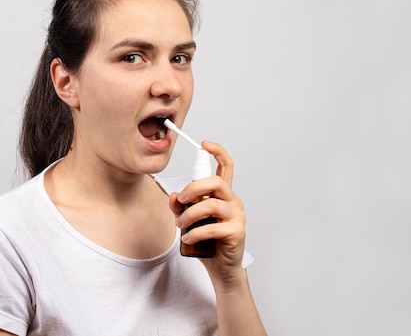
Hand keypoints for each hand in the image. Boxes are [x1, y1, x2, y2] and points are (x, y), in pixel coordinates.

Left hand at [169, 141, 246, 282]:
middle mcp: (232, 201)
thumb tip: (174, 195)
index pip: (226, 166)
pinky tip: (187, 238)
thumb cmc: (206, 241)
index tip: (204, 144)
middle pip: (216, 182)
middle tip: (181, 200)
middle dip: (194, 187)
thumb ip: (180, 206)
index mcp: (223, 194)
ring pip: (212, 205)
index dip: (217, 152)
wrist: (220, 268)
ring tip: (180, 225)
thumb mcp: (188, 220)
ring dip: (190, 214)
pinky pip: (212, 227)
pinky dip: (195, 233)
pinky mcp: (236, 232)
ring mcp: (236, 216)